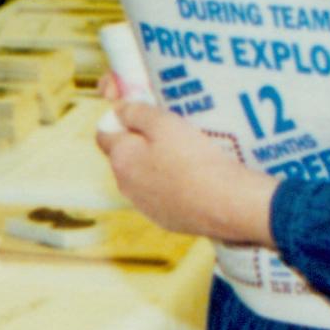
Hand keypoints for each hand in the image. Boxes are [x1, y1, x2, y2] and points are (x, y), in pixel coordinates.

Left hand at [97, 101, 276, 244]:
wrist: (226, 204)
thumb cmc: (194, 158)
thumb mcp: (164, 123)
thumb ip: (136, 113)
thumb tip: (118, 110)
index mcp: (121, 159)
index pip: (103, 134)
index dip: (118, 121)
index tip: (139, 115)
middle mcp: (125, 185)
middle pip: (124, 156)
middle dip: (139, 143)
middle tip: (169, 132)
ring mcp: (144, 206)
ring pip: (143, 177)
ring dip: (155, 165)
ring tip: (186, 156)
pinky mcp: (164, 219)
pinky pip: (161, 196)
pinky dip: (170, 185)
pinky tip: (194, 179)